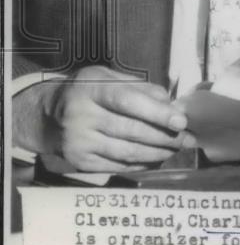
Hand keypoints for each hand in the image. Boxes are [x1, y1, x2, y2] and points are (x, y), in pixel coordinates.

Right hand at [43, 65, 195, 171]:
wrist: (47, 116)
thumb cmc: (87, 93)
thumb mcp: (109, 78)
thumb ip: (142, 89)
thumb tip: (173, 106)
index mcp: (90, 88)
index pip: (128, 101)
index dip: (157, 113)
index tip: (181, 122)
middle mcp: (80, 116)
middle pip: (131, 131)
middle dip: (165, 137)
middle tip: (188, 139)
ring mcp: (78, 142)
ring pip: (127, 152)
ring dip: (158, 153)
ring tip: (177, 149)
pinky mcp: (79, 162)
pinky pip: (118, 166)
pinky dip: (141, 164)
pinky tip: (156, 159)